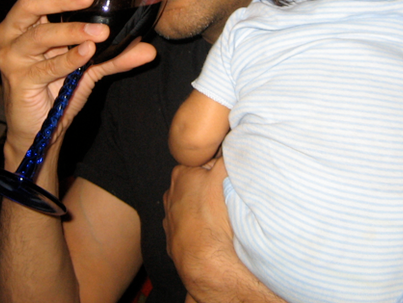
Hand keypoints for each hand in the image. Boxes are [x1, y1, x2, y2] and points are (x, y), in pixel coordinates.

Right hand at [0, 0, 155, 162]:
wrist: (38, 131)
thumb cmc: (58, 89)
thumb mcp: (90, 67)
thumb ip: (116, 55)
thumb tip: (149, 50)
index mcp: (25, 21)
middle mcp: (11, 33)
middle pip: (30, 2)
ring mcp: (11, 57)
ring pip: (38, 35)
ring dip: (71, 30)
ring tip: (99, 32)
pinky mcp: (17, 80)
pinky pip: (45, 66)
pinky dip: (68, 58)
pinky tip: (87, 52)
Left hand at [163, 159, 284, 302]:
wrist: (205, 259)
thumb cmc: (213, 214)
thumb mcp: (224, 173)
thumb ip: (226, 155)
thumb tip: (232, 143)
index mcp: (181, 173)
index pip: (201, 162)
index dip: (216, 168)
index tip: (227, 177)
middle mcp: (170, 193)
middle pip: (194, 183)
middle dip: (208, 187)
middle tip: (225, 196)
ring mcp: (169, 217)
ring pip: (190, 206)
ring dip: (201, 208)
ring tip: (219, 217)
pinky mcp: (172, 238)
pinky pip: (187, 227)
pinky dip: (196, 227)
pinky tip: (209, 231)